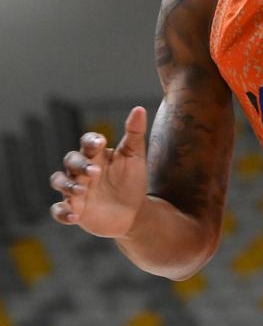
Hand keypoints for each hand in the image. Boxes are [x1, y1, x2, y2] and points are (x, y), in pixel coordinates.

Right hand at [49, 107, 149, 237]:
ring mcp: (76, 190)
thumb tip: (139, 109)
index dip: (90, 141)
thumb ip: (135, 134)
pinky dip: (63, 213)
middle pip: (70, 160)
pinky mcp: (74, 210)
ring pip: (59, 181)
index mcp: (97, 156)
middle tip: (95, 172)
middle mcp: (82, 170)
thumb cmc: (132, 180)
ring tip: (81, 191)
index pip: (87, 142)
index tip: (100, 142)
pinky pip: (59, 211)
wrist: (134, 212)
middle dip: (79, 164)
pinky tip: (75, 216)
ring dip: (67, 185)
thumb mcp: (135, 157)